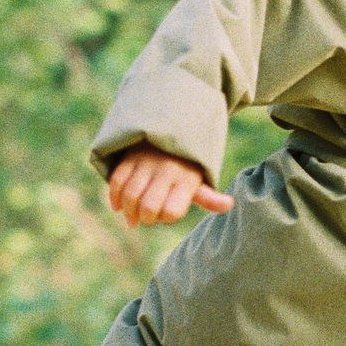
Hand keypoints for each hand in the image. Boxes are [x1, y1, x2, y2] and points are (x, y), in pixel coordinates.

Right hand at [106, 143, 233, 226]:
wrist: (168, 127)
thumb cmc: (185, 163)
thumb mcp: (199, 178)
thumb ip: (208, 197)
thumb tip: (230, 204)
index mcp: (187, 178)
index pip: (172, 211)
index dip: (166, 218)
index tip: (166, 215)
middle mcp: (166, 169)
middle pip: (148, 207)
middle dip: (145, 219)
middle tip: (146, 219)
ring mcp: (146, 162)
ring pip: (130, 195)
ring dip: (128, 211)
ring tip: (131, 217)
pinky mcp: (129, 157)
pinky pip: (116, 181)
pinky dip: (115, 197)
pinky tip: (118, 206)